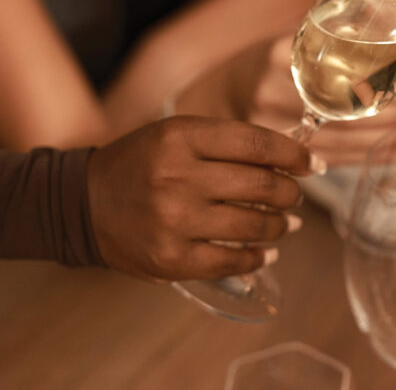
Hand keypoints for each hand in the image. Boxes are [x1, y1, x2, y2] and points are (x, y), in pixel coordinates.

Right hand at [87, 116, 318, 280]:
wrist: (81, 203)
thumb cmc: (141, 163)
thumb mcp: (177, 135)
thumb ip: (229, 142)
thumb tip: (292, 158)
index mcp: (181, 138)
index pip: (257, 144)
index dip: (295, 154)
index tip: (314, 163)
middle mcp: (177, 178)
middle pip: (262, 186)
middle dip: (290, 192)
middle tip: (295, 194)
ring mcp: (173, 222)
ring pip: (254, 226)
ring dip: (280, 225)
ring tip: (286, 222)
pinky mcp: (171, 260)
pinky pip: (232, 262)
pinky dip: (258, 258)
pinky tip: (266, 251)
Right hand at [177, 34, 395, 166]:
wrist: (210, 96)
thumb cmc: (259, 64)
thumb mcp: (287, 40)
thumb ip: (327, 36)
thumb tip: (390, 22)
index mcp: (279, 57)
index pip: (341, 77)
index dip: (382, 87)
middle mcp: (272, 94)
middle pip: (344, 113)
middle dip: (393, 114)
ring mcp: (270, 128)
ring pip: (340, 140)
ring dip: (386, 138)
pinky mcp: (275, 154)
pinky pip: (328, 159)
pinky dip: (366, 157)